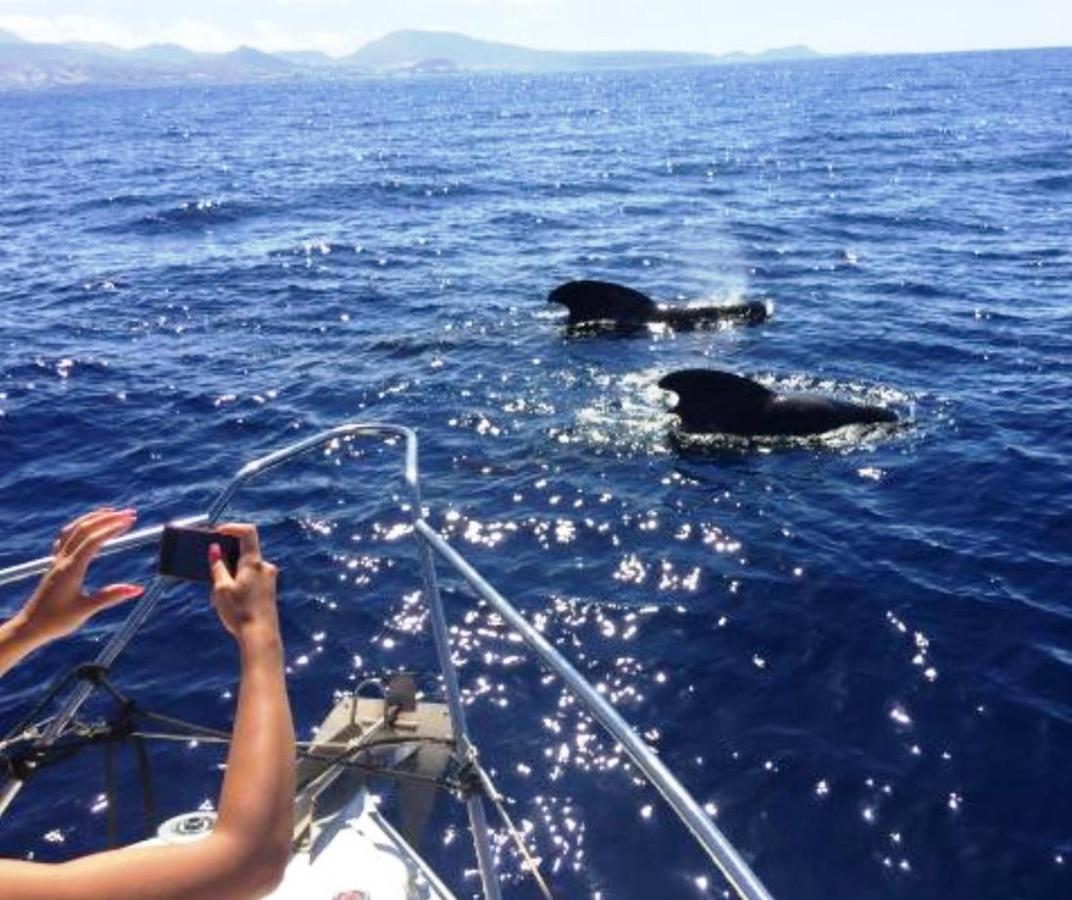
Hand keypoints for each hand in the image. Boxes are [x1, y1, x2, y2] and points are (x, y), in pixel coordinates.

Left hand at [16, 508, 143, 646]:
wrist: (29, 626)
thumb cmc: (56, 621)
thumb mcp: (86, 610)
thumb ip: (111, 596)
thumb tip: (138, 589)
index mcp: (71, 569)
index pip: (93, 540)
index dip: (113, 528)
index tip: (131, 521)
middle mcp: (63, 560)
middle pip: (84, 529)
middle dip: (108, 518)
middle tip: (130, 514)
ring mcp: (57, 560)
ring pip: (73, 530)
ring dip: (93, 518)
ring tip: (112, 512)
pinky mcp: (55, 564)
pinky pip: (65, 537)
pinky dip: (80, 526)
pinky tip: (87, 528)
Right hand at [208, 524, 279, 644]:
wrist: (261, 636)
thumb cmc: (240, 612)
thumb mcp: (221, 589)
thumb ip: (217, 567)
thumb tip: (214, 550)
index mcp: (254, 563)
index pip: (247, 532)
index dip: (232, 527)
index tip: (217, 532)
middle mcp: (265, 567)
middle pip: (246, 550)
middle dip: (227, 553)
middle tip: (210, 559)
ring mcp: (269, 578)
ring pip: (247, 565)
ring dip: (232, 568)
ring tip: (216, 583)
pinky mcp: (269, 589)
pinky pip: (252, 576)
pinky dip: (239, 578)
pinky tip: (228, 594)